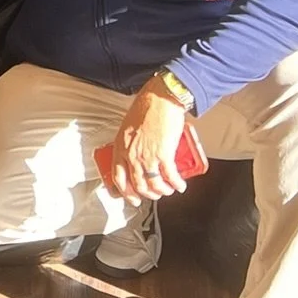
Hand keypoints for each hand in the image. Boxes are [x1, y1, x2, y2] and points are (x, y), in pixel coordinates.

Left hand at [109, 85, 190, 202]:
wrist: (161, 98)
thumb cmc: (147, 107)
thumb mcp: (129, 127)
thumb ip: (130, 142)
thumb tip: (136, 153)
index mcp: (120, 146)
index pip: (118, 177)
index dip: (126, 193)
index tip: (132, 198)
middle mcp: (131, 154)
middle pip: (137, 185)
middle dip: (148, 194)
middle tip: (155, 195)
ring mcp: (147, 156)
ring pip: (153, 185)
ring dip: (162, 191)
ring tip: (169, 190)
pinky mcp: (163, 154)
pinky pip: (170, 177)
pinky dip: (176, 184)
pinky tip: (180, 185)